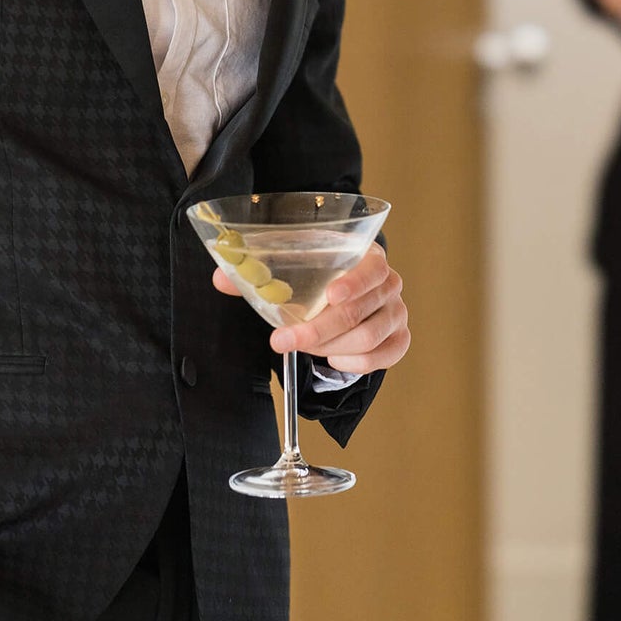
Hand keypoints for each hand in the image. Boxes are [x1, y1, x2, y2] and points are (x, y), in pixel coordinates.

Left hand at [212, 242, 409, 373]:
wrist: (350, 292)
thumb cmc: (321, 275)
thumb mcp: (294, 265)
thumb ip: (258, 270)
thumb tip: (221, 277)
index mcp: (369, 256)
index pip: (372, 267)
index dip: (353, 283)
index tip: (328, 296)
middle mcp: (389, 283)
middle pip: (359, 312)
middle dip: (317, 330)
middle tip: (283, 340)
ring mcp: (397, 312)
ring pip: (367, 339)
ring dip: (329, 348)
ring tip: (304, 345)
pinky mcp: (399, 339)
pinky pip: (381, 358)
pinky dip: (353, 364)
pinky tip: (333, 358)